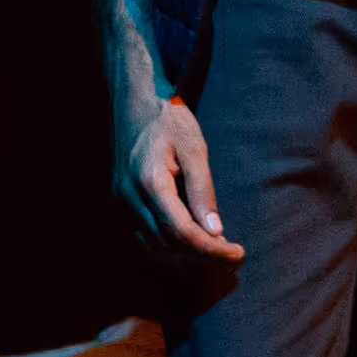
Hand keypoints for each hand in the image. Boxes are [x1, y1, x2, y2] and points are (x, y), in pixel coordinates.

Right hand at [116, 95, 242, 263]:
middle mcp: (130, 198)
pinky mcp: (118, 201)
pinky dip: (165, 246)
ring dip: (183, 255)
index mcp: (150, 183)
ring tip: (213, 249)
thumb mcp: (194, 148)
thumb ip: (203, 190)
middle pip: (168, 245)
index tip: (238, 253)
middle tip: (230, 253)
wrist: (133, 100)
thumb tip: (215, 231)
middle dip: (201, 256)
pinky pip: (140, 237)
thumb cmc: (168, 119)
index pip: (182, 233)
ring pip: (152, 247)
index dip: (212, 250)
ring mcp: (120, 201)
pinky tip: (186, 241)